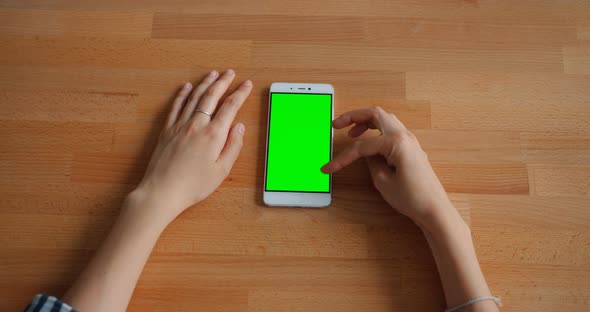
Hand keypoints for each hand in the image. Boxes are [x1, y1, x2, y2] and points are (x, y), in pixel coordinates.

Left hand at [130, 69, 251, 226]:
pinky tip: (187, 87)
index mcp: (214, 135)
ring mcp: (180, 125)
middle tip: (230, 73)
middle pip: (212, 96)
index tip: (247, 85)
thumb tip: (240, 127)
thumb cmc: (194, 185)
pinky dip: (182, 94)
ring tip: (213, 74)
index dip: (240, 93)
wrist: (162, 191)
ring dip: (205, 83)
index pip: (230, 107)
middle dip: (223, 82)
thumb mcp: (222, 170)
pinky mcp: (167, 130)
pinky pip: (176, 106)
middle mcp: (197, 125)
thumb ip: (233, 146)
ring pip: (194, 97)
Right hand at [321, 107, 457, 228]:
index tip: (329, 167)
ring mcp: (410, 141)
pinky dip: (377, 130)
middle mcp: (404, 136)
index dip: (343, 157)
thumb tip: (366, 154)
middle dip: (353, 117)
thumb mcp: (383, 180)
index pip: (362, 146)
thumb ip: (371, 162)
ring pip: (384, 120)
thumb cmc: (412, 197)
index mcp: (396, 142)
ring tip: (351, 131)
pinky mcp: (411, 148)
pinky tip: (369, 140)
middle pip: (375, 115)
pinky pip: (391, 130)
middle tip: (337, 124)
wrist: (434, 209)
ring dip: (366, 121)